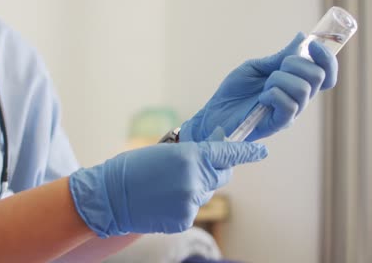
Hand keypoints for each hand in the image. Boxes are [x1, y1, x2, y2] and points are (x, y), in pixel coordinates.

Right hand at [69, 140, 266, 237]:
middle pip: (221, 176)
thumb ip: (192, 153)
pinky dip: (182, 205)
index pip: (227, 153)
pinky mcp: (184, 219)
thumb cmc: (132, 168)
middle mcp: (196, 179)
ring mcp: (191, 202)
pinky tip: (163, 201)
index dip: (247, 152)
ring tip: (166, 188)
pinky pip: (192, 209)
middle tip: (191, 170)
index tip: (261, 151)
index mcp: (191, 156)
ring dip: (193, 189)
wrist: (109, 196)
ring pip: (205, 193)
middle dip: (213, 172)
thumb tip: (210, 156)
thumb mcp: (164, 151)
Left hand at [180, 32, 337, 141]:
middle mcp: (297, 99)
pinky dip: (274, 95)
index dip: (326, 59)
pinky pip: (289, 106)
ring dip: (280, 80)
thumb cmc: (234, 92)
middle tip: (274, 70)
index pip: (326, 74)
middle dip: (295, 64)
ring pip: (303, 89)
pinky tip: (261, 98)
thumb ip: (279, 57)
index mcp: (295, 84)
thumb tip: (301, 37)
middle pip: (318, 77)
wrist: (214, 113)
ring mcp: (290, 113)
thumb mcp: (256, 68)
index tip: (312, 44)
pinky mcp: (278, 124)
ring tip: (264, 87)